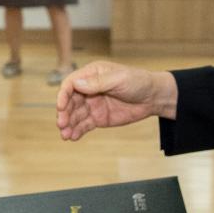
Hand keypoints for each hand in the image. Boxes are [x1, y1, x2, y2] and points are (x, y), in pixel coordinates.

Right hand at [56, 60, 173, 140]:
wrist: (153, 98)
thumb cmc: (138, 82)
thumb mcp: (119, 79)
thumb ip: (98, 83)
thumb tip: (76, 83)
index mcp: (91, 75)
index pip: (71, 84)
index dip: (63, 95)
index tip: (60, 107)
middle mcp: (88, 89)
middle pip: (70, 101)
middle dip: (64, 113)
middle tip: (61, 124)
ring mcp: (92, 104)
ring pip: (75, 115)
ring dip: (68, 124)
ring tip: (65, 135)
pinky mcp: (98, 118)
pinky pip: (84, 125)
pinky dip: (77, 131)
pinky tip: (73, 137)